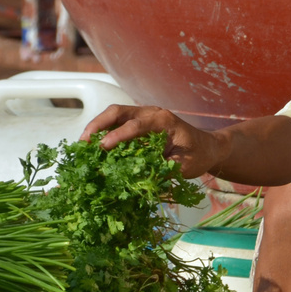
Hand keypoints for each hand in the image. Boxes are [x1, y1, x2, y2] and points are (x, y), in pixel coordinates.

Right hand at [83, 105, 224, 178]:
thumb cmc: (198, 155)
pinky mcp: (138, 122)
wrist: (207, 146)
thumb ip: (163, 170)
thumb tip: (139, 179)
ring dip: (96, 127)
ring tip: (82, 145)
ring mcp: (143, 115)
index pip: (136, 126)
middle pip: (118, 111)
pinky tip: (93, 145)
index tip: (102, 147)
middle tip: (83, 143)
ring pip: (114, 114)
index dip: (117, 136)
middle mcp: (151, 113)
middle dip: (97, 125)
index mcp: (163, 121)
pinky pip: (117, 122)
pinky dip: (102, 131)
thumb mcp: (185, 166)